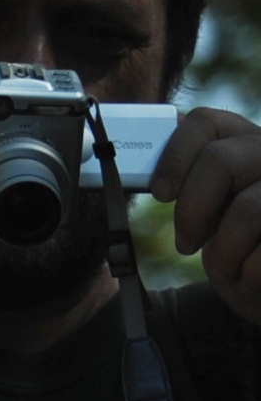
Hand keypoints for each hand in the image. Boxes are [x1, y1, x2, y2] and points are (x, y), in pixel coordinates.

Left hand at [149, 108, 260, 326]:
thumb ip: (193, 188)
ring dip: (224, 252)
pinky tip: (255, 279)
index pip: (205, 121)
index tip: (160, 194)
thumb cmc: (242, 251)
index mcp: (250, 144)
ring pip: (247, 208)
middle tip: (186, 244)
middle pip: (220, 160)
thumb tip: (149, 175)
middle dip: (192, 211)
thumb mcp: (215, 215)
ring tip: (230, 267)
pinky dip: (248, 275)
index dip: (174, 155)